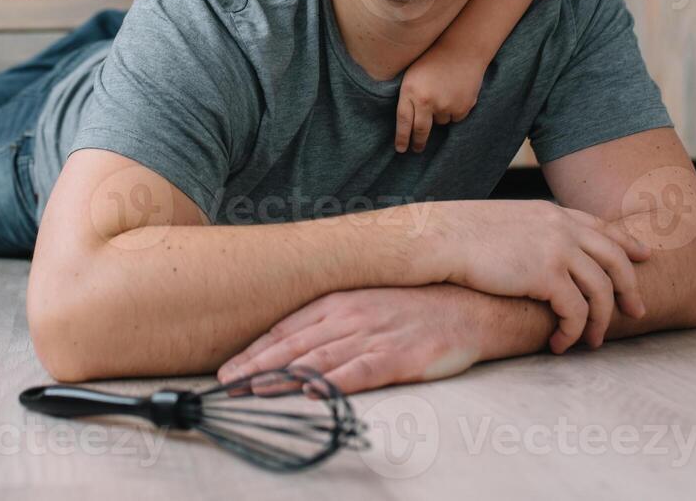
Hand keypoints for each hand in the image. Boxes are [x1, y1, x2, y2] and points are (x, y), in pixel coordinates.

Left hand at [217, 286, 485, 393]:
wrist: (469, 306)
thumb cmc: (413, 306)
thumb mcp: (365, 301)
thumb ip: (330, 319)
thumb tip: (292, 339)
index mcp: (339, 301)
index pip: (286, 328)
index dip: (254, 350)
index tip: (228, 368)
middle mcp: (351, 316)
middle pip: (293, 344)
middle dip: (256, 365)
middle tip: (226, 384)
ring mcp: (374, 336)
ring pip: (319, 359)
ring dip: (283, 376)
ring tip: (253, 390)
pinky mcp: (399, 357)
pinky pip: (361, 372)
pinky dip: (335, 383)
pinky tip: (314, 393)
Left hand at [394, 53, 485, 151]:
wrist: (462, 49)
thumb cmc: (433, 60)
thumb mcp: (412, 75)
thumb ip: (408, 97)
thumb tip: (407, 124)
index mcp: (410, 91)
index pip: (403, 122)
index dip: (401, 138)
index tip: (400, 149)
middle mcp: (426, 101)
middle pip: (420, 130)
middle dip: (418, 142)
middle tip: (416, 149)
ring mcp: (445, 105)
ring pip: (440, 122)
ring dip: (439, 115)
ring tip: (443, 94)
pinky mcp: (462, 107)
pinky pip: (455, 118)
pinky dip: (454, 111)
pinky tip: (455, 94)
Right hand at [424, 199, 649, 352]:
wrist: (438, 238)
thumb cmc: (458, 234)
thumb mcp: (505, 222)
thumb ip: (531, 233)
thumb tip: (537, 254)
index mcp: (551, 212)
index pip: (601, 228)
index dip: (626, 243)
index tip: (642, 256)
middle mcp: (561, 227)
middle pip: (615, 259)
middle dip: (631, 288)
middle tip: (635, 311)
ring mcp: (557, 249)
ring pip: (601, 291)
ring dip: (601, 321)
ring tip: (593, 341)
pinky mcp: (546, 275)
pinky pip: (576, 311)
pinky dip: (573, 332)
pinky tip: (560, 343)